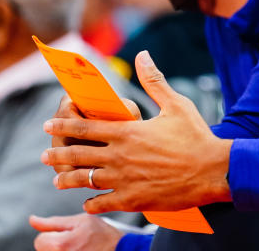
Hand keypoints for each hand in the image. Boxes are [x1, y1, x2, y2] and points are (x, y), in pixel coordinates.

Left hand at [30, 213, 123, 250]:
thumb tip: (32, 220)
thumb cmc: (103, 235)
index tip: (67, 234)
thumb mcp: (80, 220)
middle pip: (44, 250)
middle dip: (55, 244)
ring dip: (61, 250)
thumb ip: (53, 221)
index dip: (52, 234)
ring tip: (78, 248)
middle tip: (74, 241)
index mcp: (60, 244)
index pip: (39, 240)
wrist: (121, 250)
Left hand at [42, 50, 232, 213]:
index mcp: (128, 131)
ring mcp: (125, 180)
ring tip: (57, 181)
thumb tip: (142, 55)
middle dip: (57, 154)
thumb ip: (154, 81)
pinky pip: (103, 203)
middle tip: (44, 154)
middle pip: (78, 154)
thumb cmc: (197, 136)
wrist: (214, 171)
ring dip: (68, 180)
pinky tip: (87, 201)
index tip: (47, 123)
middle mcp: (120, 156)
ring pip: (85, 180)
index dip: (63, 124)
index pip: (85, 126)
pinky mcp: (134, 200)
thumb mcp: (176, 105)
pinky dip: (91, 202)